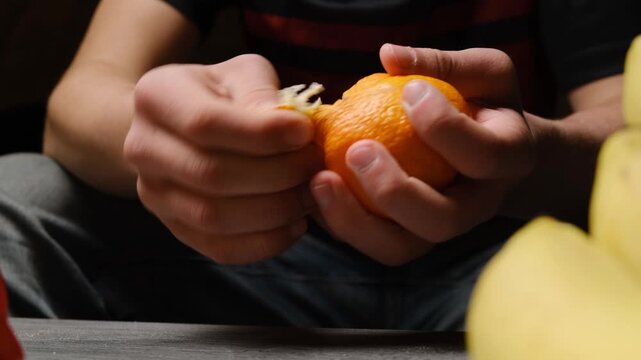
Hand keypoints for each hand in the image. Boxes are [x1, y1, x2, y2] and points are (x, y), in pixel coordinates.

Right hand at [124, 54, 322, 263]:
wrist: (186, 126)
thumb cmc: (225, 94)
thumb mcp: (242, 73)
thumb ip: (261, 92)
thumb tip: (290, 127)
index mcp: (156, 97)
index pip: (206, 123)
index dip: (262, 133)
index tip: (306, 132)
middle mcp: (142, 148)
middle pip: (211, 175)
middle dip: (276, 174)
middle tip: (315, 165)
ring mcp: (153, 194)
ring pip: (215, 218)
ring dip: (274, 211)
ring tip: (309, 194)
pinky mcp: (174, 228)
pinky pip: (219, 248)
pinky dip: (264, 242)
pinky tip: (294, 224)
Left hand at [310, 44, 534, 265]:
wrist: (490, 147)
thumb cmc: (484, 101)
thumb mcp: (481, 72)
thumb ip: (444, 64)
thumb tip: (389, 55)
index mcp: (509, 161)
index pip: (485, 156)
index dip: (445, 128)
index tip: (408, 91)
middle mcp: (478, 207)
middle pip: (441, 221)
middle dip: (394, 191)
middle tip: (355, 149)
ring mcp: (440, 229)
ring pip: (400, 248)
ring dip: (355, 220)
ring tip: (318, 179)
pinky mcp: (408, 236)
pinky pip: (371, 242)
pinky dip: (340, 220)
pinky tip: (314, 186)